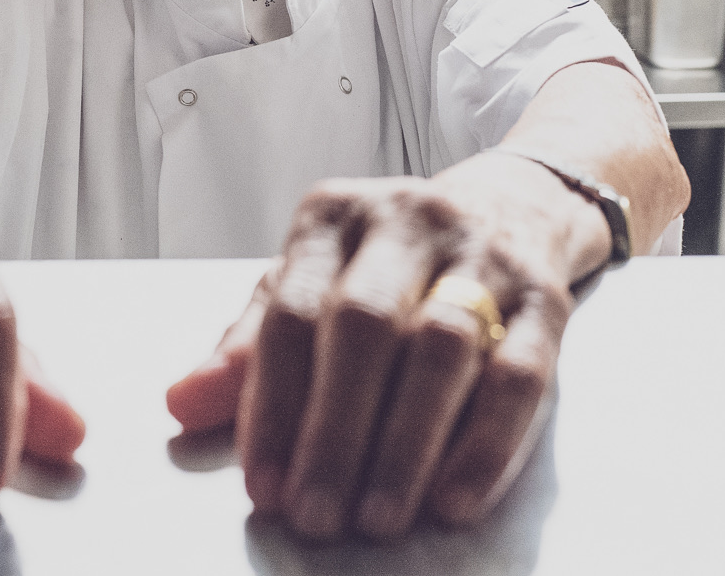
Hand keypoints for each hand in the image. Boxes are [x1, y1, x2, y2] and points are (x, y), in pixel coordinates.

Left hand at [165, 157, 608, 538]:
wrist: (513, 207)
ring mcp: (480, 253)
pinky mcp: (544, 298)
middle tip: (317, 514)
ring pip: (441, 347)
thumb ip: (249, 347)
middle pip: (364, 326)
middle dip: (335, 431)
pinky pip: (520, 373)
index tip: (264, 486)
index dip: (272, 404)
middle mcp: (405, 221)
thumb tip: (180, 404)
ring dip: (406, 443)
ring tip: (378, 517)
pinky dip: (485, 443)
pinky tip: (453, 497)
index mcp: (332, 216)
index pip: (291, 310)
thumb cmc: (388, 265)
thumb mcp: (311, 283)